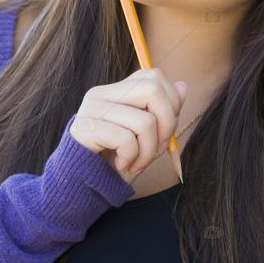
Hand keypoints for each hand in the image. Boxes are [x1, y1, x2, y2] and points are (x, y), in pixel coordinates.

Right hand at [69, 68, 187, 183]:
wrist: (80, 186)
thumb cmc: (114, 160)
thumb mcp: (145, 137)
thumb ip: (162, 112)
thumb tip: (183, 85)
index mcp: (115, 91)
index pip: (153, 76)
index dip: (170, 103)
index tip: (163, 131)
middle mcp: (101, 94)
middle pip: (153, 89)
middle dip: (167, 123)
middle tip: (158, 148)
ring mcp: (92, 109)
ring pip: (145, 121)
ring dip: (149, 151)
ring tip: (136, 162)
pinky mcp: (86, 128)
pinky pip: (126, 140)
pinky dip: (131, 159)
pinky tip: (121, 166)